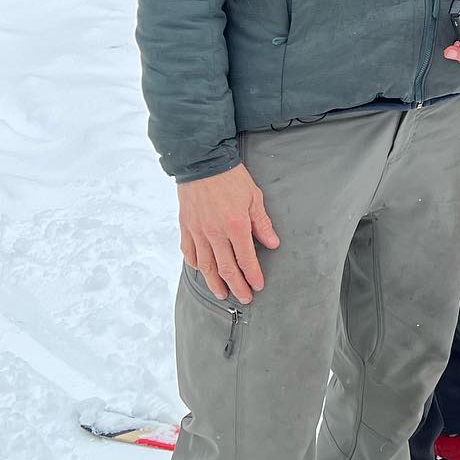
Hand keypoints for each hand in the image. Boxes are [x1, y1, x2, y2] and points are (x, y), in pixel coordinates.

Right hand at [178, 164, 278, 304]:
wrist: (202, 162)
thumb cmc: (231, 177)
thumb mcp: (254, 197)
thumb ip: (262, 223)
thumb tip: (272, 243)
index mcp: (235, 226)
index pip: (246, 259)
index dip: (253, 275)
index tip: (258, 285)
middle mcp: (215, 233)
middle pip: (226, 268)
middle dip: (237, 286)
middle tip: (245, 298)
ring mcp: (198, 231)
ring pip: (206, 266)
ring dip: (215, 283)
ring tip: (222, 294)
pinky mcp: (186, 227)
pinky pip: (189, 252)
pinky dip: (196, 265)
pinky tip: (202, 271)